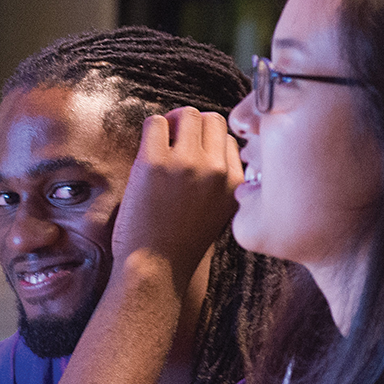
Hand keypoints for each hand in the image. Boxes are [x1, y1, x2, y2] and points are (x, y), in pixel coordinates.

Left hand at [111, 106, 242, 277]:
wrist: (155, 269)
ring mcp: (186, 163)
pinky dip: (150, 130)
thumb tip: (208, 145)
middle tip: (175, 145)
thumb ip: (220, 180)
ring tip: (160, 146)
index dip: (208, 144)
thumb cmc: (181, 245)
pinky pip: (155, 122)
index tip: (193, 157)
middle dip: (192, 126)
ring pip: (187, 114)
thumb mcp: (218, 212)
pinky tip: (146, 153)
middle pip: (211, 119)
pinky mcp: (154, 162)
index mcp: (237, 182)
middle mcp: (216, 169)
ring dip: (172, 124)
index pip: (229, 139)